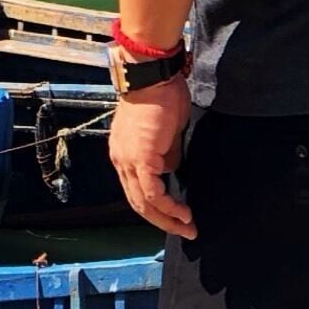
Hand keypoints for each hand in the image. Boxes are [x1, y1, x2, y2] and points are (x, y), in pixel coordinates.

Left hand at [109, 75, 194, 240]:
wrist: (152, 77)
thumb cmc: (161, 96)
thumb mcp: (165, 133)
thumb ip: (166, 154)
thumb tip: (173, 170)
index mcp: (124, 153)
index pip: (136, 189)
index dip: (155, 207)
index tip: (176, 217)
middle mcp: (121, 160)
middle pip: (137, 202)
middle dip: (162, 220)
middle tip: (185, 231)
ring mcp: (128, 160)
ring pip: (144, 202)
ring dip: (167, 219)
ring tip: (187, 227)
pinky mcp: (140, 158)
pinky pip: (153, 192)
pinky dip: (168, 206)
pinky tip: (183, 213)